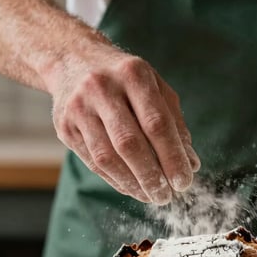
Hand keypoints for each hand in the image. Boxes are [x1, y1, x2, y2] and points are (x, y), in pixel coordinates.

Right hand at [46, 35, 199, 204]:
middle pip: (129, 143)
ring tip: (151, 197)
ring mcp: (79, 108)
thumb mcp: (154, 87)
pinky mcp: (65, 126)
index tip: (184, 181)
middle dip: (151, 175)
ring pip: (107, 156)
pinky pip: (92, 161)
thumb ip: (175, 123)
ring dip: (132, 183)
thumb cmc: (125, 79)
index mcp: (132, 74)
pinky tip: (132, 188)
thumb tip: (191, 164)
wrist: (73, 60)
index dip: (172, 156)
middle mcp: (102, 88)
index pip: (156, 123)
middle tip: (167, 197)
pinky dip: (115, 179)